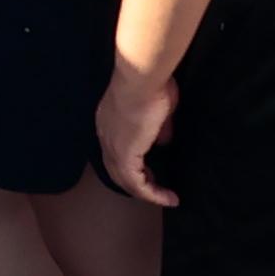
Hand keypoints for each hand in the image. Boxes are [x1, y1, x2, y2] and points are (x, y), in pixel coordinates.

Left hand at [96, 64, 179, 205]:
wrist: (141, 78)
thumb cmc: (151, 84)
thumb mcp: (159, 108)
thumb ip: (159, 126)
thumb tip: (164, 140)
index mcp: (109, 120)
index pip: (117, 149)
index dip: (133, 162)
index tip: (151, 169)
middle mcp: (106, 135)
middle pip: (116, 169)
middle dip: (137, 182)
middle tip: (156, 188)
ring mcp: (112, 147)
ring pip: (125, 180)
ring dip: (147, 192)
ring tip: (165, 197)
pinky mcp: (124, 156)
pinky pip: (137, 184)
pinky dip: (153, 194)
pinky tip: (168, 197)